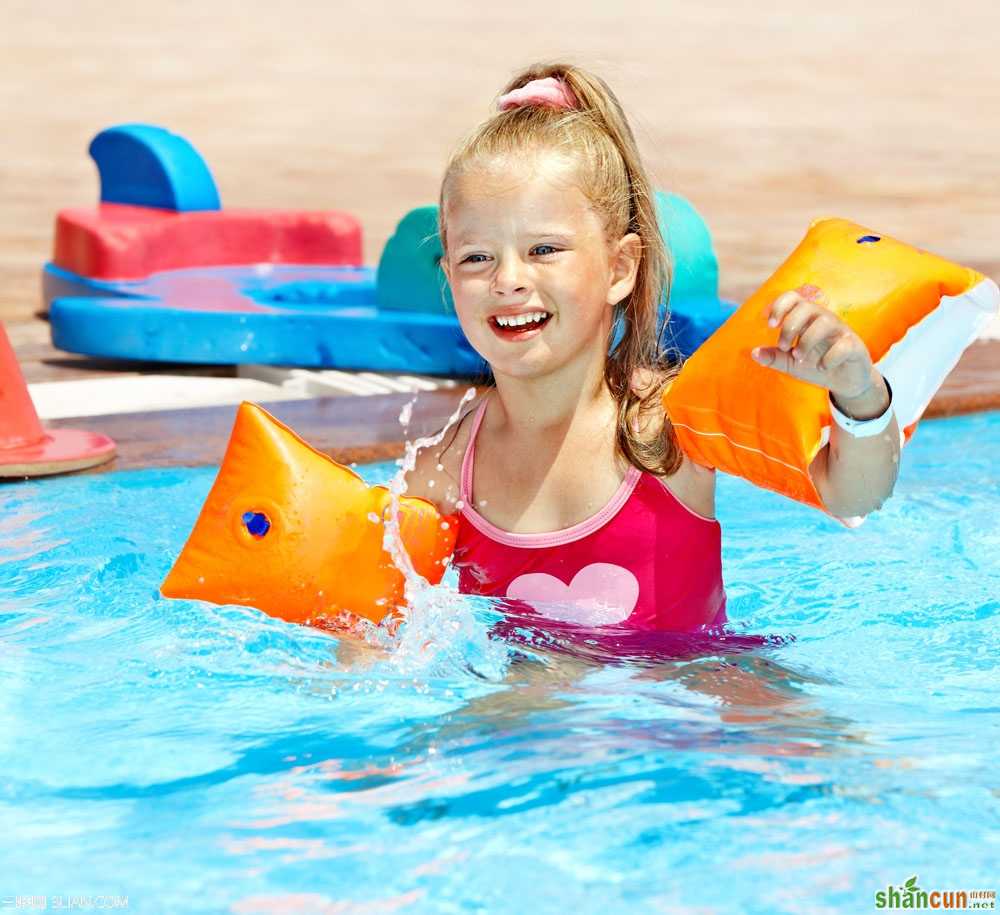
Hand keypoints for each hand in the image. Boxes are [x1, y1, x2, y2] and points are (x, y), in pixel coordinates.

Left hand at [751, 285, 888, 416]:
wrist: (844, 382)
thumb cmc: (816, 365)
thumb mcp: (790, 363)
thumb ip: (774, 357)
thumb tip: (753, 353)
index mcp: (807, 319)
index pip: (794, 298)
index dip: (780, 306)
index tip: (771, 325)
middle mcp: (824, 319)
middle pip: (807, 307)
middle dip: (790, 327)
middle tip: (783, 347)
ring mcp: (841, 331)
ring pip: (825, 322)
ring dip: (806, 341)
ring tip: (798, 357)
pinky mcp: (854, 346)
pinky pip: (843, 345)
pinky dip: (829, 358)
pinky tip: (822, 367)